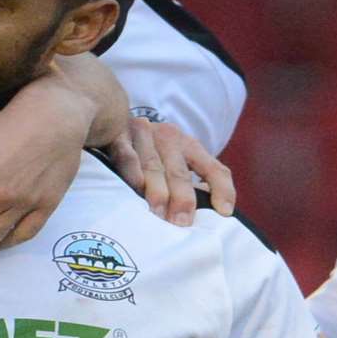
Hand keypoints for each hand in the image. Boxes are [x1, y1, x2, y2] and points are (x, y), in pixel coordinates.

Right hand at [107, 118, 236, 226]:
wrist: (112, 114)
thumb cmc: (149, 152)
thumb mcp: (174, 160)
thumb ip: (191, 184)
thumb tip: (210, 214)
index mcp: (189, 146)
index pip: (213, 168)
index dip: (222, 189)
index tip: (224, 212)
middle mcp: (169, 138)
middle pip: (179, 173)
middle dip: (183, 199)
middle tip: (182, 223)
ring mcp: (144, 136)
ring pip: (154, 167)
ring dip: (157, 192)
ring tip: (158, 215)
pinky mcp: (118, 136)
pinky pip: (127, 156)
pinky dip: (132, 172)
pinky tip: (135, 188)